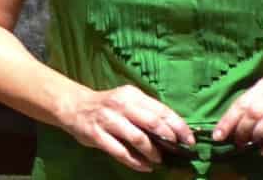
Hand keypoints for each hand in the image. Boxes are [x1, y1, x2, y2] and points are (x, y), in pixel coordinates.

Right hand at [56, 84, 191, 172]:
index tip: (189, 140)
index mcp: (132, 95)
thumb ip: (146, 112)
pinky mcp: (97, 135)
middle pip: (152, 122)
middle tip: (177, 150)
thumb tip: (174, 130)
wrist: (74, 105)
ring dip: (152, 152)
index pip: (161, 110)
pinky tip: (145, 167)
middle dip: (169, 138)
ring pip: (138, 138)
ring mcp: (108, 120)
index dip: (179, 126)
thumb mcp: (127, 100)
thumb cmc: (107, 105)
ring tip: (159, 160)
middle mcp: (121, 105)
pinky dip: (136, 162)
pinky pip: (121, 152)